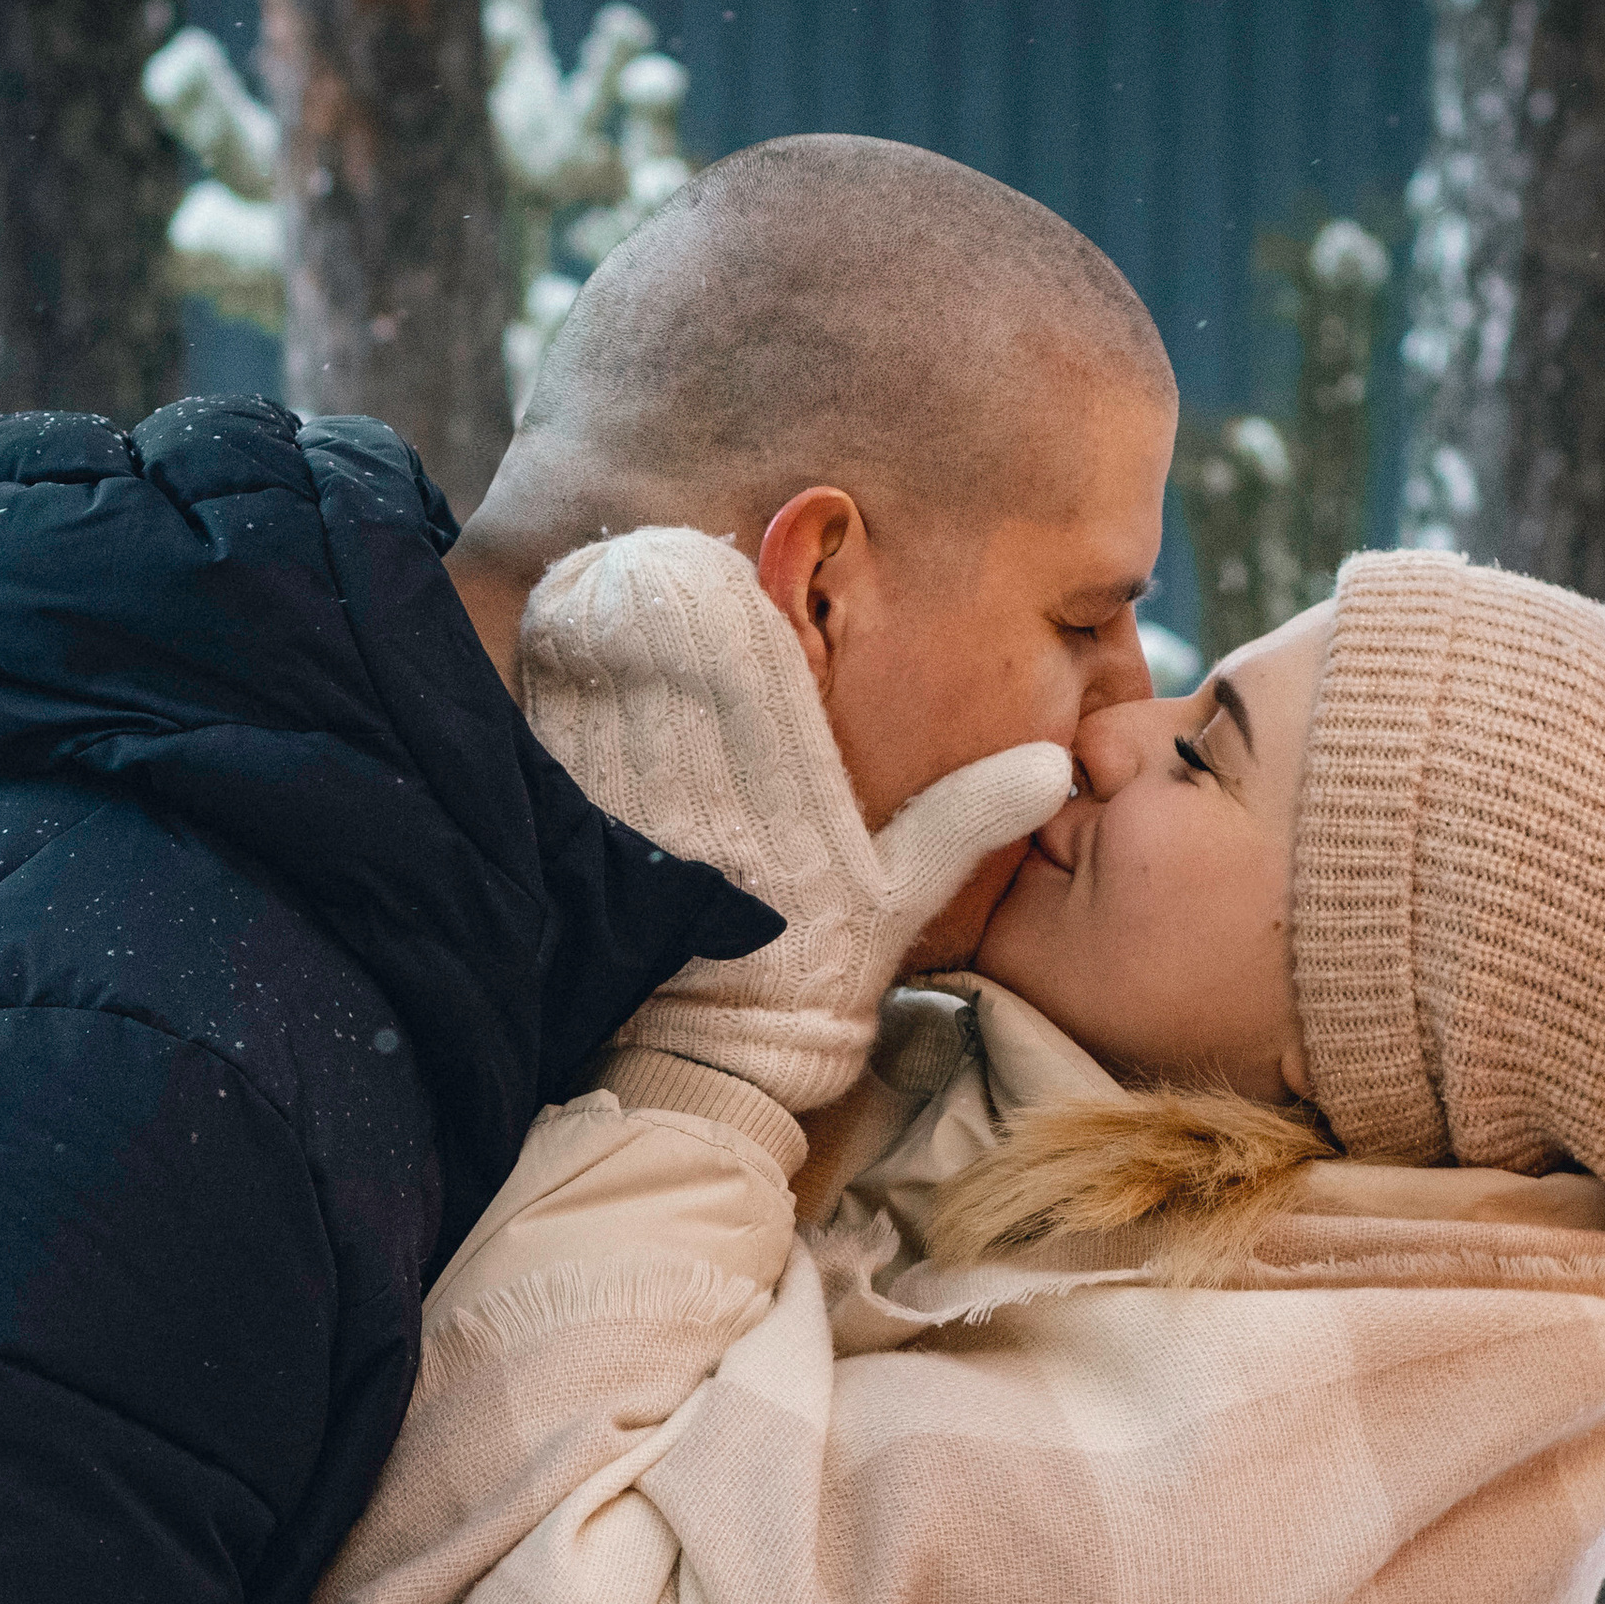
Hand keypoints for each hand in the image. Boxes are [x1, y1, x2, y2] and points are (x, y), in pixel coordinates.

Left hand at [522, 530, 1070, 1114]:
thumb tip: (1052, 762)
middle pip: (670, 653)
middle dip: (653, 594)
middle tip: (644, 554)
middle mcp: (710, 781)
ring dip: (594, 631)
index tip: (710, 558)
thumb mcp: (905, 892)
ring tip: (590, 584)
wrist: (723, 1050)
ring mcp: (644, 804)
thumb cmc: (819, 967)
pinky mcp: (594, 832)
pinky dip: (554, 691)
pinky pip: (564, 739)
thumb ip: (967, 816)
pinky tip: (552, 653)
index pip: (753, 658)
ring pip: (608, 686)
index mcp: (786, 781)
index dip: (727, 596)